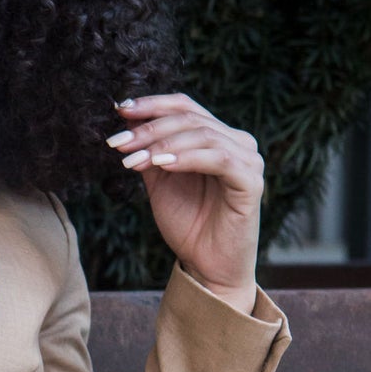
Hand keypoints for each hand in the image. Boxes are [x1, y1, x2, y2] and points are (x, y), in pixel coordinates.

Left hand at [107, 93, 263, 313]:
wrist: (207, 266)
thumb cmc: (187, 225)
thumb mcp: (159, 182)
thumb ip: (149, 153)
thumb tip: (125, 123)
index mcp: (217, 137)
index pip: (185, 106)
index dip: (152, 104)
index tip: (119, 110)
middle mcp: (237, 143)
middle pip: (190, 119)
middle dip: (149, 129)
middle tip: (119, 143)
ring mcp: (248, 160)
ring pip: (203, 135)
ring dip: (162, 144)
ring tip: (134, 159)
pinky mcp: (251, 182)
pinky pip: (220, 159)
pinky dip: (188, 158)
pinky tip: (162, 165)